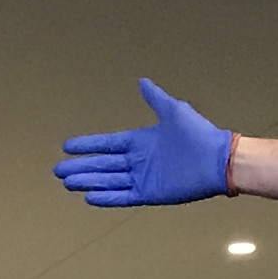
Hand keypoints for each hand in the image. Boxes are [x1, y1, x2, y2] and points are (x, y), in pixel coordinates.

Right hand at [53, 79, 233, 205]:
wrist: (218, 160)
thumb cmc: (199, 134)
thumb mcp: (173, 111)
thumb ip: (155, 98)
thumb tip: (142, 81)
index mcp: (140, 141)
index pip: (107, 144)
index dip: (88, 146)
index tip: (67, 146)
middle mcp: (138, 161)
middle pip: (103, 164)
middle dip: (81, 167)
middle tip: (58, 170)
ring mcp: (143, 178)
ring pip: (108, 181)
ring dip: (89, 181)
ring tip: (68, 183)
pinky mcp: (150, 193)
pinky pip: (123, 196)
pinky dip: (107, 197)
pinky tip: (89, 197)